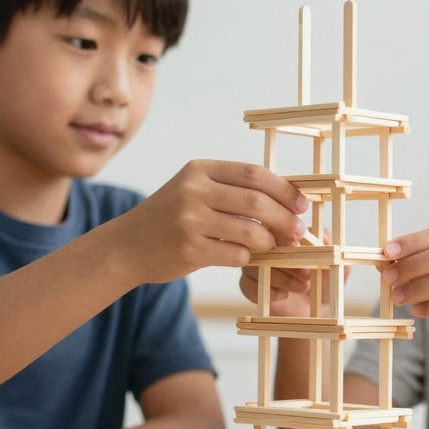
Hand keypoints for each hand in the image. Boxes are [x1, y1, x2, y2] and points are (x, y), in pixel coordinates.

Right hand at [111, 160, 307, 285]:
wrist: (126, 246)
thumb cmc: (169, 218)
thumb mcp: (193, 189)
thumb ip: (231, 188)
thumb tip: (285, 196)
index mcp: (200, 170)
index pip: (255, 174)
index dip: (285, 190)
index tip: (302, 204)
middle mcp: (194, 191)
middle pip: (258, 203)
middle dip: (285, 218)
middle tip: (298, 231)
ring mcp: (190, 220)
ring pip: (251, 232)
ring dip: (270, 243)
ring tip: (274, 247)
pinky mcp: (190, 249)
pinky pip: (236, 255)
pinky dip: (249, 258)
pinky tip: (248, 258)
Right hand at [239, 231, 350, 316]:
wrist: (317, 310)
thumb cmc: (324, 281)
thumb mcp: (336, 264)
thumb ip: (332, 250)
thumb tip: (325, 235)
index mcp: (285, 234)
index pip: (277, 225)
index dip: (287, 236)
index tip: (300, 247)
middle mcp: (266, 246)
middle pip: (263, 244)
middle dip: (286, 259)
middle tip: (307, 273)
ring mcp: (255, 265)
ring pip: (255, 265)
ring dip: (280, 277)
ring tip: (303, 287)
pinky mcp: (249, 286)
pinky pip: (248, 285)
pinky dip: (270, 291)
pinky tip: (285, 295)